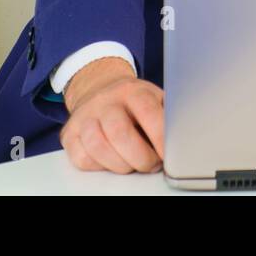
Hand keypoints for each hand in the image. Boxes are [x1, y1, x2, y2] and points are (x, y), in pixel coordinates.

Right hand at [60, 57, 163, 173]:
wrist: (99, 89)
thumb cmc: (134, 101)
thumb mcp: (155, 98)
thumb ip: (168, 115)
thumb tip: (185, 136)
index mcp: (133, 90)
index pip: (147, 112)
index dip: (159, 136)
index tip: (169, 153)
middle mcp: (106, 101)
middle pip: (120, 133)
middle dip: (141, 157)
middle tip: (152, 164)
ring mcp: (85, 117)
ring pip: (98, 148)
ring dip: (121, 165)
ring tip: (134, 164)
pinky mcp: (69, 134)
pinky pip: (82, 159)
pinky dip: (100, 167)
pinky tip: (112, 160)